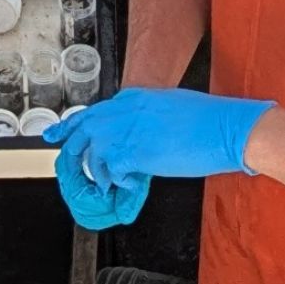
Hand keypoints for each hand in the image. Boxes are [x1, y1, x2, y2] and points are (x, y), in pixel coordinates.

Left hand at [47, 89, 272, 229]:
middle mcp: (123, 111)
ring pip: (92, 154)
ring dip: (100, 173)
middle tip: (65, 169)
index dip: (73, 127)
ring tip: (112, 184)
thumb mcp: (170, 106)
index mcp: (133, 98)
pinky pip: (110, 172)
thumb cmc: (209, 120)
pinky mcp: (133, 153)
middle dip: (70, 151)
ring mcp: (126, 131)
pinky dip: (117, 183)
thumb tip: (138, 132)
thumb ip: (146, 117)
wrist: (226, 128)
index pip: (93, 112)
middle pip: (82, 130)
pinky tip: (132, 185)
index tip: (58, 136)